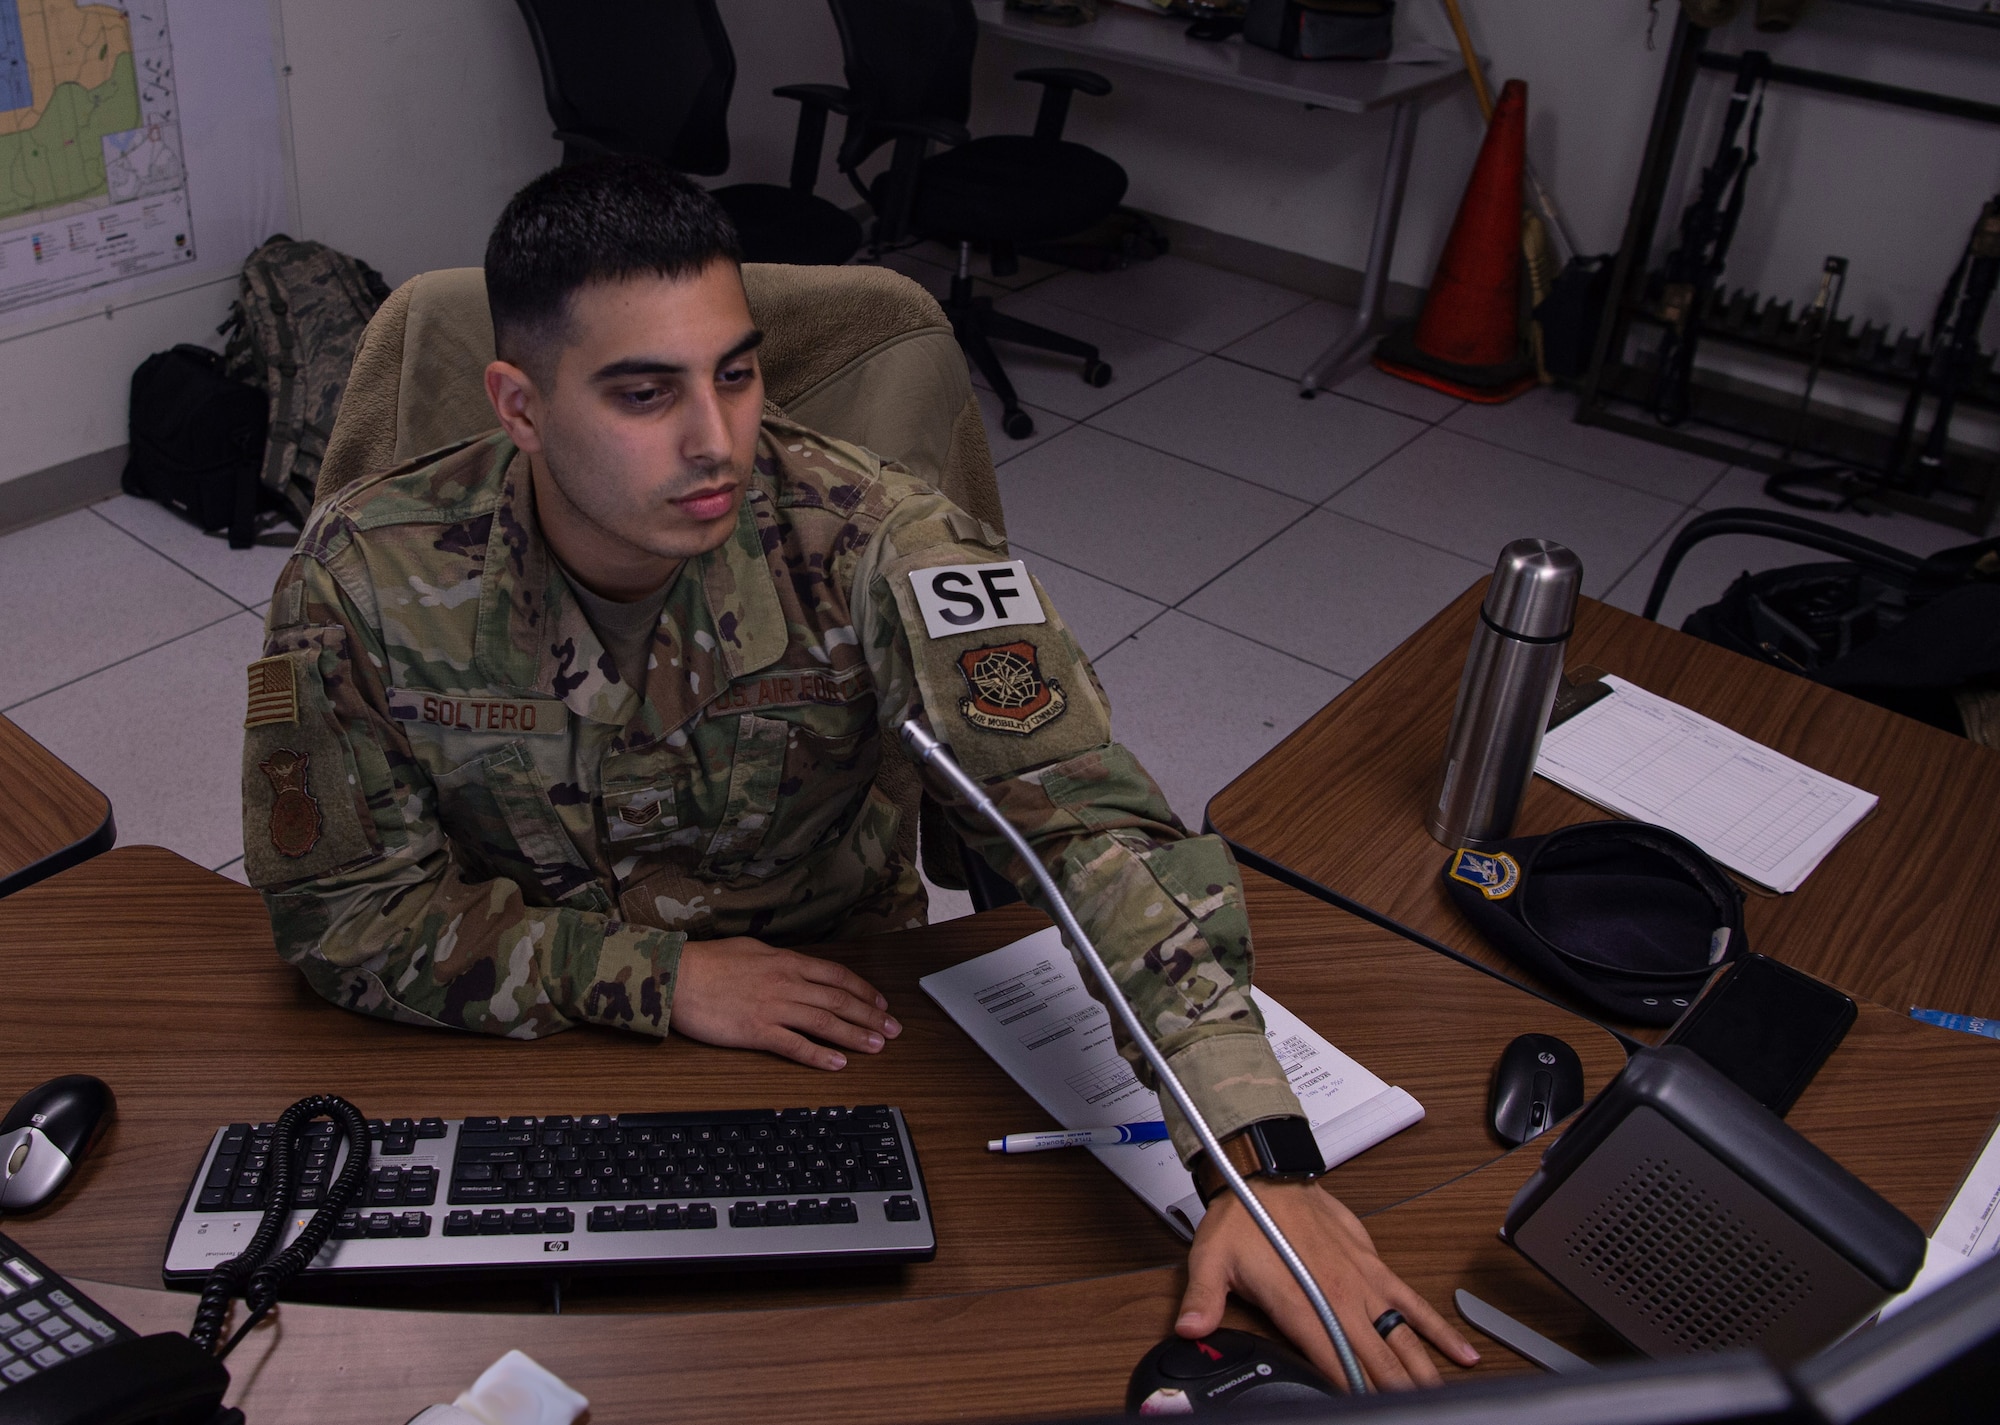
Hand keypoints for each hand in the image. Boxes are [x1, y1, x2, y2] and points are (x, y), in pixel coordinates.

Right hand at [670, 936, 900, 1070]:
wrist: (677, 976)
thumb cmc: (709, 962)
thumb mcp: (752, 950)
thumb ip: (779, 961)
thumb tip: (796, 967)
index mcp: (787, 962)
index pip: (837, 976)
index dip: (864, 991)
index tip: (881, 1004)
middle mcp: (787, 983)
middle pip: (840, 1000)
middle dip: (871, 1017)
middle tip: (894, 1031)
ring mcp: (774, 1008)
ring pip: (825, 1022)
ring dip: (855, 1036)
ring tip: (877, 1047)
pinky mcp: (757, 1032)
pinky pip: (796, 1046)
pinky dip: (820, 1056)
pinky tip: (837, 1064)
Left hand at [1178, 1179, 1477, 1390]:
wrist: (1266, 1173)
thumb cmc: (1242, 1216)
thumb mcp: (1211, 1259)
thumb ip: (1202, 1300)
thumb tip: (1188, 1329)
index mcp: (1301, 1301)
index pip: (1332, 1361)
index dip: (1351, 1392)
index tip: (1366, 1408)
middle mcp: (1338, 1294)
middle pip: (1376, 1357)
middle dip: (1396, 1390)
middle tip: (1416, 1410)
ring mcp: (1361, 1280)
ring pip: (1401, 1335)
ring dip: (1421, 1369)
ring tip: (1438, 1397)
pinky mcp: (1374, 1265)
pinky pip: (1413, 1302)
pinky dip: (1438, 1328)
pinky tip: (1461, 1353)